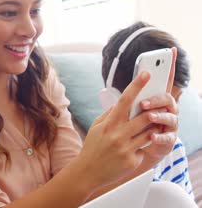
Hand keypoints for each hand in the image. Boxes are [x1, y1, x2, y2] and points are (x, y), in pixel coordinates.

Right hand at [78, 72, 153, 189]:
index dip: (136, 85)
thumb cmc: (92, 147)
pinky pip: (144, 148)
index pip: (125, 100)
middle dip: (154, 110)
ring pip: (150, 132)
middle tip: (159, 106)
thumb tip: (122, 102)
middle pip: (145, 116)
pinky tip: (136, 146)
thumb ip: (110, 114)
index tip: (146, 74)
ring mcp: (126, 148)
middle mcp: (118, 135)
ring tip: (152, 124)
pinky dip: (144, 144)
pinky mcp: (132, 160)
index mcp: (109, 124)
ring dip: (154, 126)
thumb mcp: (97, 127)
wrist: (87, 172)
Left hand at [139, 47, 178, 162]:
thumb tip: (129, 87)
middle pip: (167, 99)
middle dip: (156, 99)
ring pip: (170, 117)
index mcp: (156, 100)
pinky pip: (167, 137)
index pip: (165, 80)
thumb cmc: (130, 129)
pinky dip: (159, 137)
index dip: (169, 65)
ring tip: (149, 116)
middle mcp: (166, 110)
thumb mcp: (127, 113)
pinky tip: (151, 136)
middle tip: (143, 102)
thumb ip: (131, 101)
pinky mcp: (168, 141)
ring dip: (159, 116)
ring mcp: (169, 125)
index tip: (170, 50)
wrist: (131, 153)